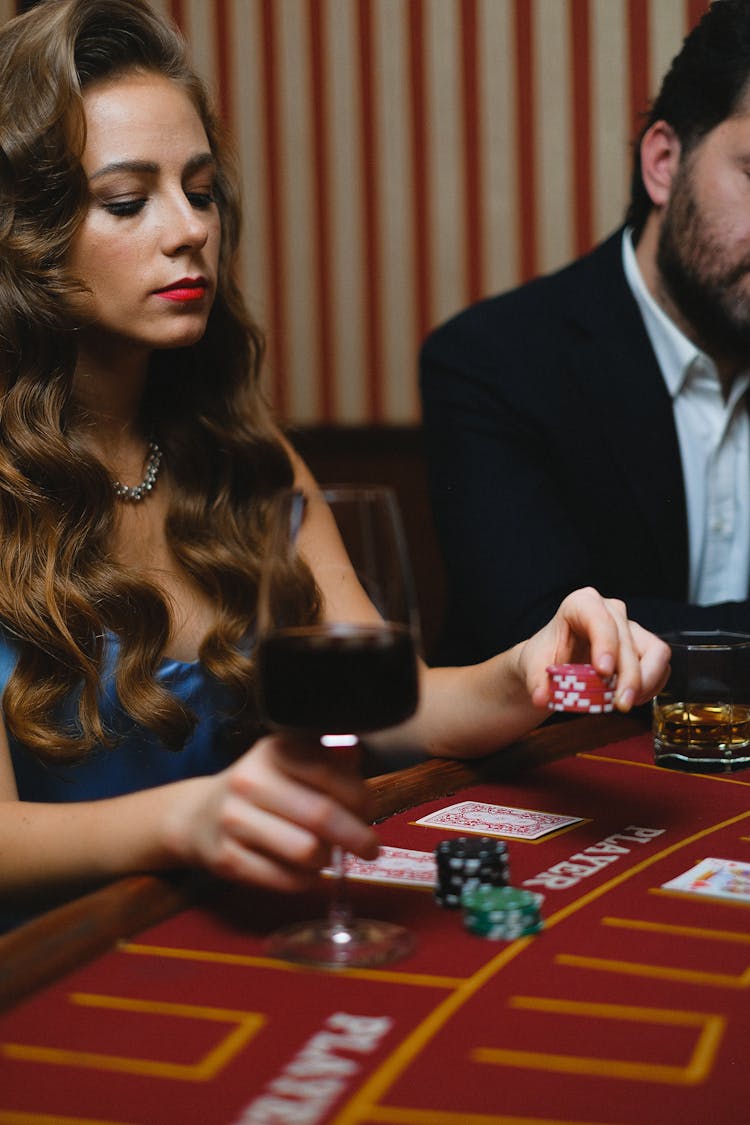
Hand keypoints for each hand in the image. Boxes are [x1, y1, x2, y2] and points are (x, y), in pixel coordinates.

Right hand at [165, 733, 378, 891]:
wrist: (198, 814)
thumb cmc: (261, 787)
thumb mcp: (289, 761)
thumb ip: (328, 758)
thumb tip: (356, 759)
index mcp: (272, 751)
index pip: (330, 773)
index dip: (360, 796)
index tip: (369, 810)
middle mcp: (249, 781)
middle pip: (321, 816)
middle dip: (357, 836)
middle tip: (371, 848)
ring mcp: (234, 821)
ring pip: (306, 852)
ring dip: (328, 859)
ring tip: (328, 855)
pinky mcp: (227, 859)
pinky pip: (286, 879)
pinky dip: (306, 880)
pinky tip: (305, 871)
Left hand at [516, 586, 670, 711]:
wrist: (553, 664)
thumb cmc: (545, 657)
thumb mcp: (533, 667)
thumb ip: (536, 682)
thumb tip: (541, 698)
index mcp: (580, 604)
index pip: (598, 618)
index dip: (605, 643)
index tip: (603, 671)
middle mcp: (610, 610)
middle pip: (628, 641)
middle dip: (629, 675)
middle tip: (620, 704)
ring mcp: (630, 628)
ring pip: (656, 652)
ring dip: (646, 682)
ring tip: (625, 703)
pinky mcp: (644, 646)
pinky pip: (661, 666)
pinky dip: (651, 686)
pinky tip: (631, 699)